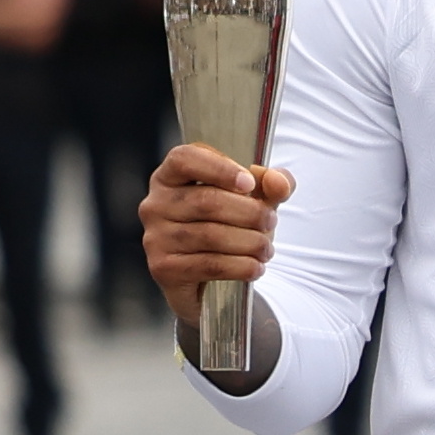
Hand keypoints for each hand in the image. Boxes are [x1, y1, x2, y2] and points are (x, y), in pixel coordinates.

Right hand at [139, 142, 289, 296]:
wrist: (206, 276)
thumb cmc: (228, 225)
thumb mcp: (253, 199)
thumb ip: (272, 184)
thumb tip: (279, 181)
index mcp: (170, 177)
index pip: (184, 159)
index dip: (220, 168)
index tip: (250, 184)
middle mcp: (156, 204)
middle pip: (207, 201)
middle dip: (251, 213)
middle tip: (271, 222)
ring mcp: (156, 237)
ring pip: (211, 235)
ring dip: (251, 243)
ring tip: (266, 248)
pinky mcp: (163, 268)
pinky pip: (210, 265)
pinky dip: (242, 266)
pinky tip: (256, 267)